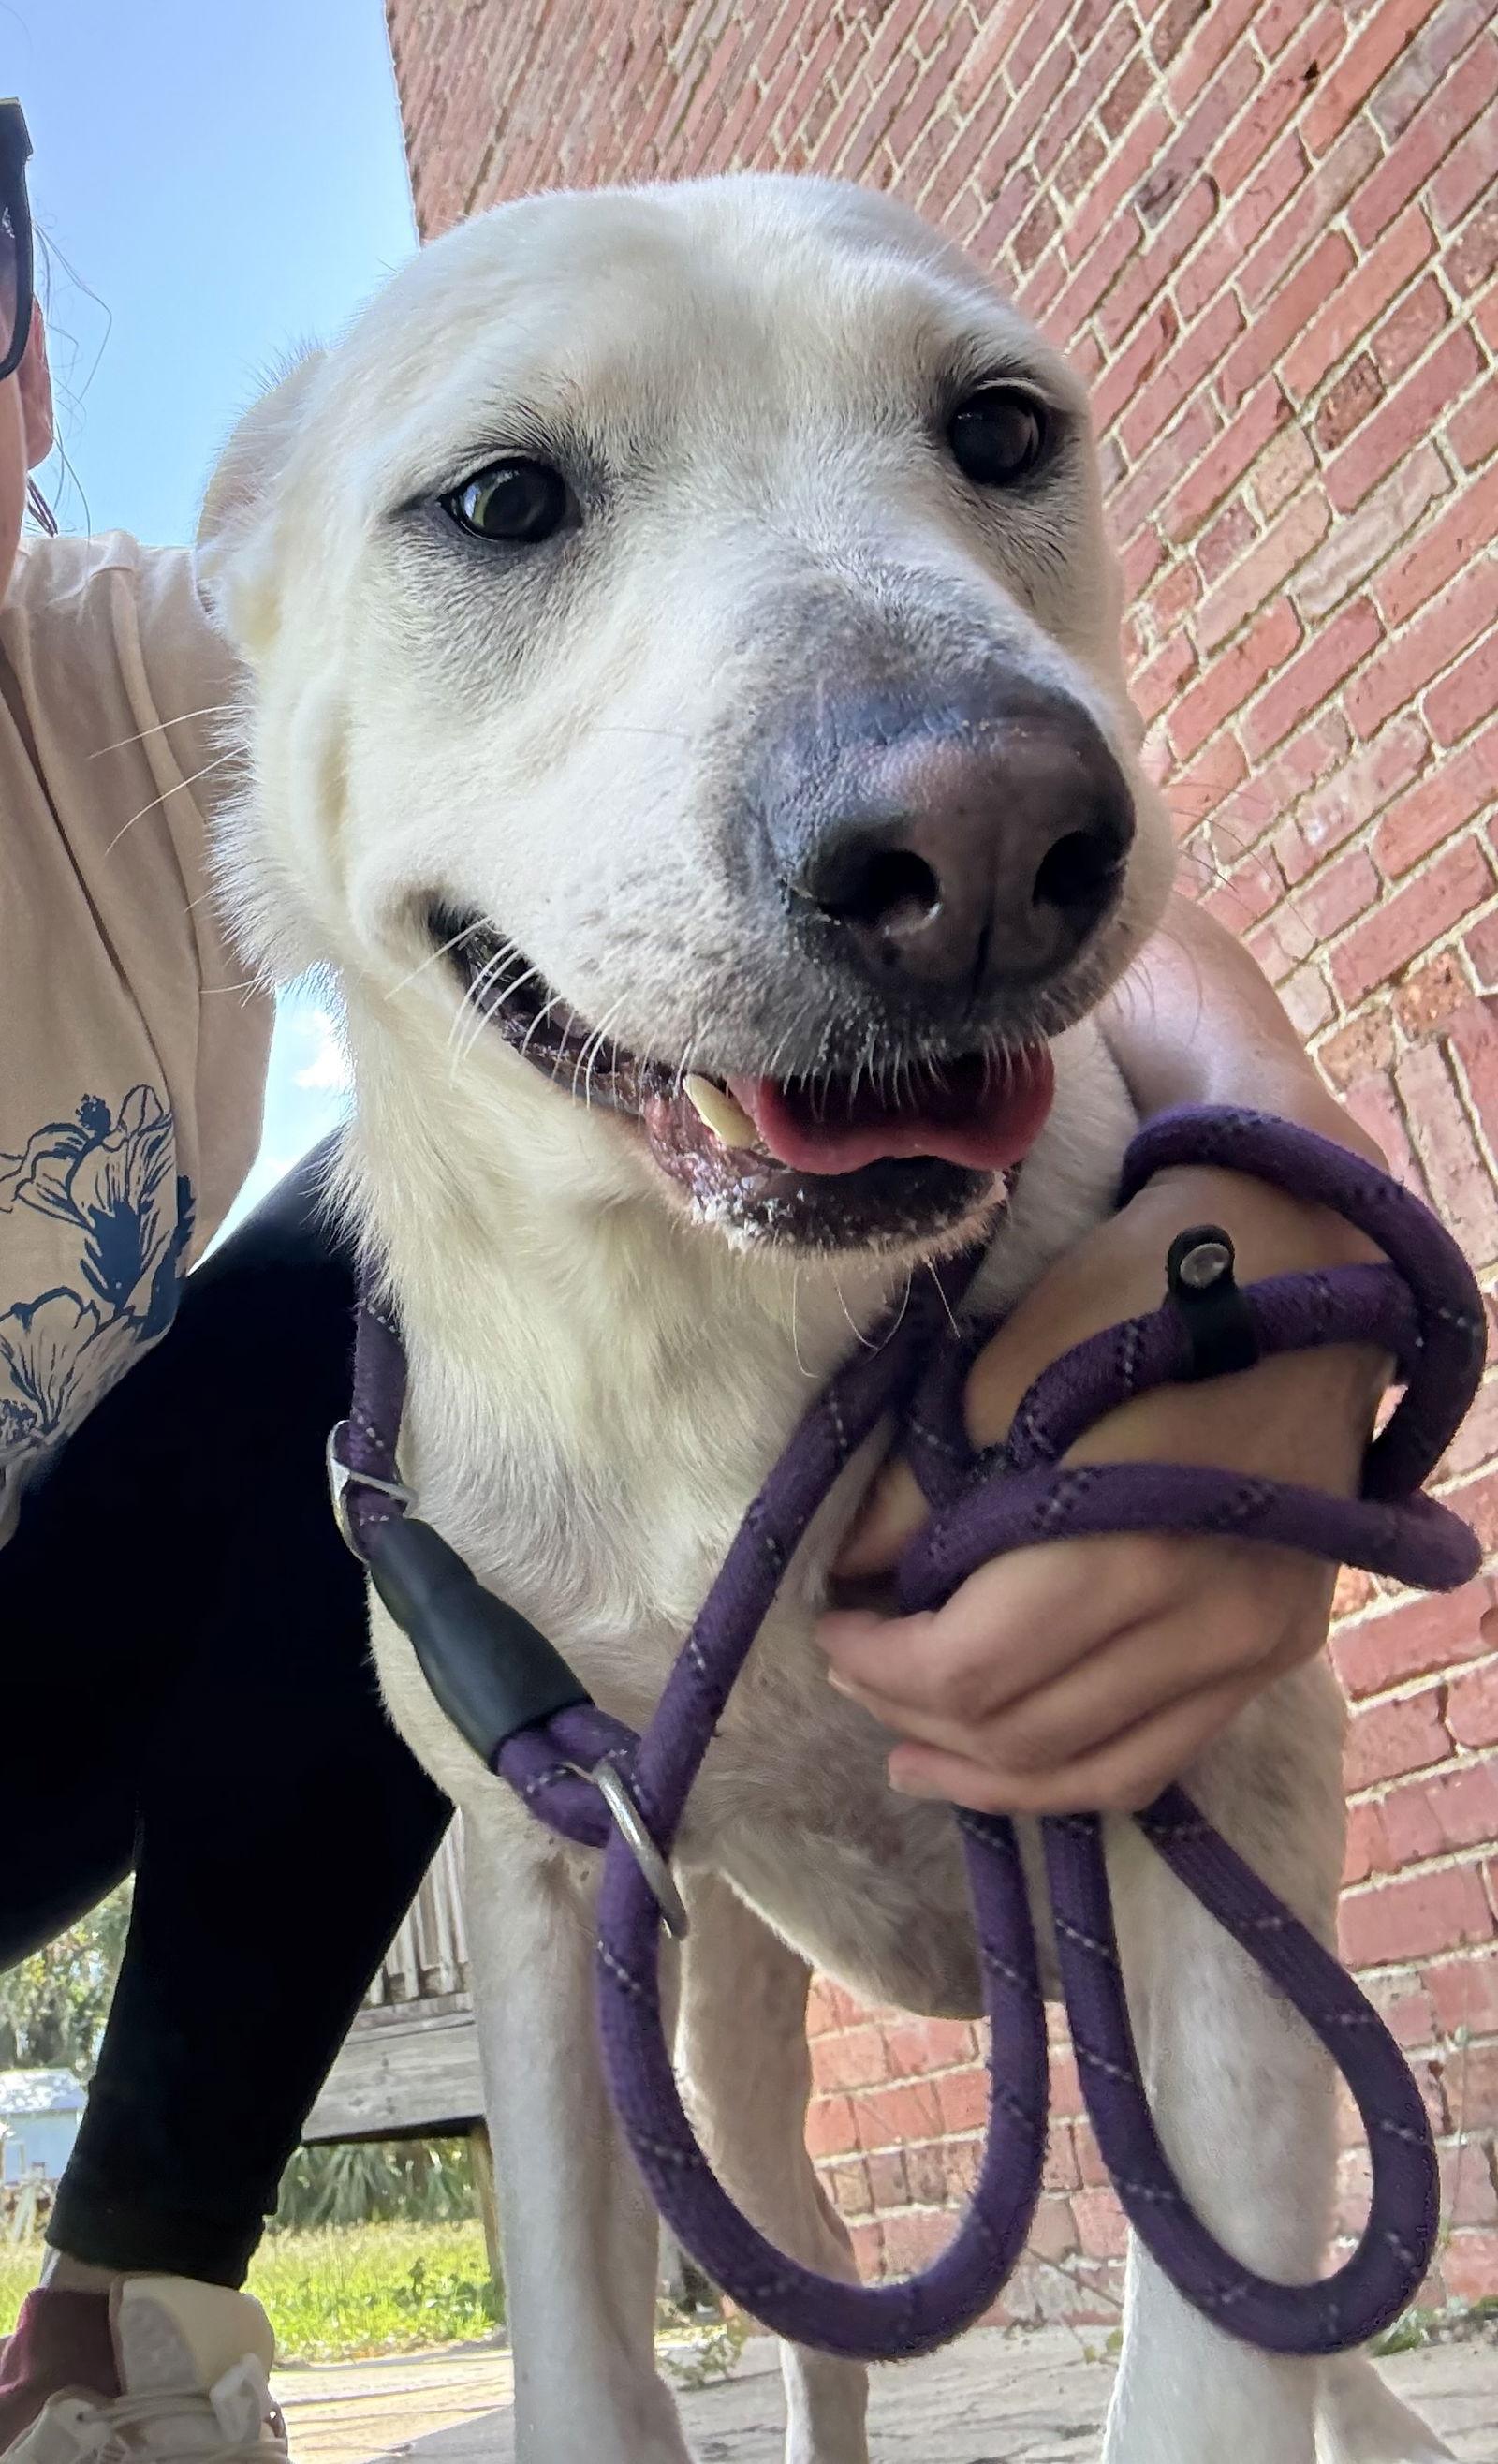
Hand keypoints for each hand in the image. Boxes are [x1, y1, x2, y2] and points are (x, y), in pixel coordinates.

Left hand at [820, 1167, 1385, 1815]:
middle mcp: (1203, 1626)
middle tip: (853, 1668)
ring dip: (986, 1770)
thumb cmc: (1138, 1295)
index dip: (878, 1662)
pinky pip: (1161, 1755)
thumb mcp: (1006, 1370)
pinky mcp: (1278, 1650)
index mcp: (1127, 1553)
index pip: (969, 1669)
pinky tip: (1011, 1762)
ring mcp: (1252, 1649)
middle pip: (1023, 1732)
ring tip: (912, 1749)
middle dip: (915, 1712)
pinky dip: (1074, 1770)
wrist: (1299, 1260)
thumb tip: (853, 1572)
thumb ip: (922, 1494)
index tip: (827, 1623)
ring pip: (1093, 1771)